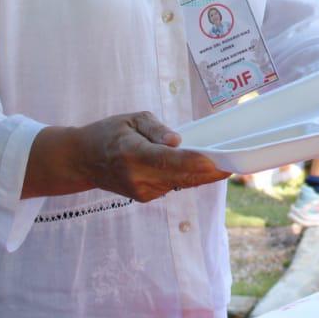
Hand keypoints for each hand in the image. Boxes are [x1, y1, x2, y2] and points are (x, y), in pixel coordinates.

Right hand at [70, 112, 228, 201]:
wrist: (82, 160)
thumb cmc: (108, 133)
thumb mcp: (130, 119)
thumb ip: (155, 128)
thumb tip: (177, 141)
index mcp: (132, 154)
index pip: (168, 161)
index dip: (195, 164)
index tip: (217, 162)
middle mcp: (138, 177)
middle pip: (181, 177)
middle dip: (209, 173)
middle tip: (236, 165)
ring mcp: (141, 191)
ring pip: (180, 183)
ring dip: (201, 176)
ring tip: (225, 165)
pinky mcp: (144, 197)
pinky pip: (173, 185)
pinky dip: (186, 177)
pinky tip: (200, 169)